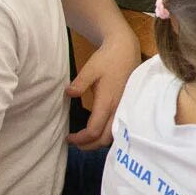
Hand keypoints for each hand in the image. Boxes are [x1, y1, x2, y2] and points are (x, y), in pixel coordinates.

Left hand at [65, 33, 139, 149]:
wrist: (126, 49)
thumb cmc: (108, 58)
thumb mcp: (90, 68)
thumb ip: (79, 83)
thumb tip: (68, 95)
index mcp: (107, 102)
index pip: (93, 131)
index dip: (80, 138)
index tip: (68, 137)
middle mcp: (118, 109)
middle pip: (104, 139)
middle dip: (88, 145)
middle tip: (75, 142)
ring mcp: (124, 108)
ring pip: (113, 136)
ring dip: (98, 142)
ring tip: (86, 139)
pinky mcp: (127, 106)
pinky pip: (118, 128)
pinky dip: (107, 135)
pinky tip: (99, 130)